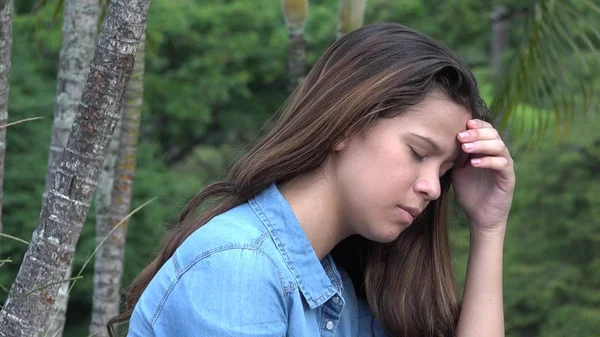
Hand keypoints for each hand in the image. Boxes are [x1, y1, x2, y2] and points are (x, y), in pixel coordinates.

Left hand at [451, 119, 514, 236]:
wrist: (479, 215)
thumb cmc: (468, 191)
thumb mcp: (458, 170)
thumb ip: (458, 155)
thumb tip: (452, 138)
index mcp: (486, 149)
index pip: (485, 129)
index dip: (476, 124)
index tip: (462, 124)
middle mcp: (497, 154)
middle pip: (493, 134)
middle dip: (476, 133)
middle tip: (460, 137)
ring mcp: (504, 165)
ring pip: (499, 146)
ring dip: (481, 145)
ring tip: (465, 148)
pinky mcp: (508, 177)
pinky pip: (502, 164)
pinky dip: (488, 161)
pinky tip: (474, 164)